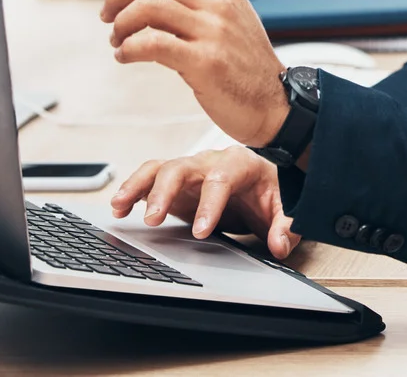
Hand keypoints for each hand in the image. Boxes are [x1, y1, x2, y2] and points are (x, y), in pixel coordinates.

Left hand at [99, 0, 288, 144]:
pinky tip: (126, 56)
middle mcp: (219, 2)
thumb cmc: (244, 64)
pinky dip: (128, 49)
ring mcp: (213, 30)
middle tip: (108, 15)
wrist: (273, 103)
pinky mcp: (205, 61)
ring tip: (118, 41)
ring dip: (120, 24)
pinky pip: (151, 44)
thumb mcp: (229, 17)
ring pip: (147, 6)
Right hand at [110, 147, 299, 258]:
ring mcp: (192, 170)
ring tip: (120, 206)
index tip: (201, 232)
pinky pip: (151, 179)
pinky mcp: (177, 182)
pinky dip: (133, 190)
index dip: (209, 204)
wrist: (265, 182)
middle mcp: (211, 161)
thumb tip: (279, 245)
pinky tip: (120, 208)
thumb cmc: (273, 192)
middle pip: (182, 167)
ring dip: (139, 186)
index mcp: (240, 164)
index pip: (221, 179)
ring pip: (161, 168)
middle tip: (152, 220)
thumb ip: (285, 226)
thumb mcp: (286, 209)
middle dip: (165, 192)